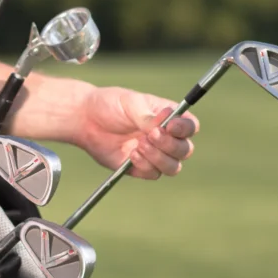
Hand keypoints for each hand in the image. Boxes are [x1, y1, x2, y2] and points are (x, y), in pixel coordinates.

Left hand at [72, 87, 199, 178]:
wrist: (86, 120)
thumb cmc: (110, 105)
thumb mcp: (131, 103)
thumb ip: (148, 116)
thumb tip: (165, 123)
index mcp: (169, 118)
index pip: (190, 127)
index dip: (185, 129)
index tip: (171, 126)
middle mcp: (166, 138)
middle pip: (185, 150)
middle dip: (169, 145)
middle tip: (150, 135)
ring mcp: (154, 154)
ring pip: (173, 167)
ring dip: (158, 158)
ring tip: (139, 145)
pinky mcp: (140, 168)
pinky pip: (153, 174)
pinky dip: (145, 166)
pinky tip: (131, 154)